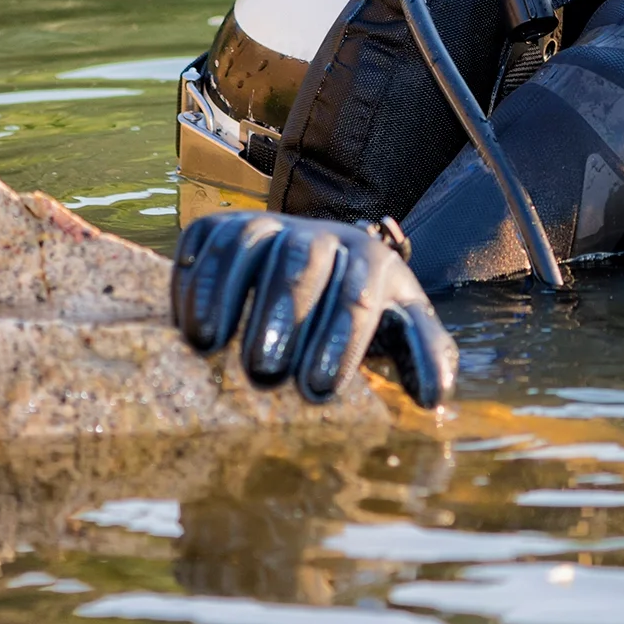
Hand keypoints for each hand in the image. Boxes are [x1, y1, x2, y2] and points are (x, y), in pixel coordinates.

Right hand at [172, 211, 457, 406]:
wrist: (325, 261)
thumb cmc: (365, 310)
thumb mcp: (402, 326)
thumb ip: (425, 356)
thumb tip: (435, 399)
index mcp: (372, 261)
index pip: (358, 298)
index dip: (339, 343)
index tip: (319, 390)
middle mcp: (323, 235)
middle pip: (303, 268)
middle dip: (283, 320)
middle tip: (265, 375)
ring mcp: (272, 224)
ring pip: (251, 246)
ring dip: (228, 295)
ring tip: (209, 348)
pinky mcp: (225, 224)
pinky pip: (207, 241)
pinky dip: (194, 279)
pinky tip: (188, 325)